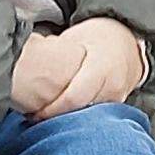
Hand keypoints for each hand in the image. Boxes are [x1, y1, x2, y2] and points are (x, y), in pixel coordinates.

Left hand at [9, 15, 151, 117]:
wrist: (128, 40)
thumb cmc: (97, 36)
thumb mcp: (76, 38)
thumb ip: (57, 54)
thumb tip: (26, 63)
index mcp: (100, 66)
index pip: (73, 97)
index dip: (52, 110)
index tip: (34, 113)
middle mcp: (112, 84)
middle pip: (80, 111)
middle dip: (56, 117)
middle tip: (35, 118)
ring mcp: (118, 96)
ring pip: (88, 116)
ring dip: (67, 118)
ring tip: (46, 117)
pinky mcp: (118, 103)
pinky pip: (96, 114)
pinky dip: (80, 115)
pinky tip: (65, 114)